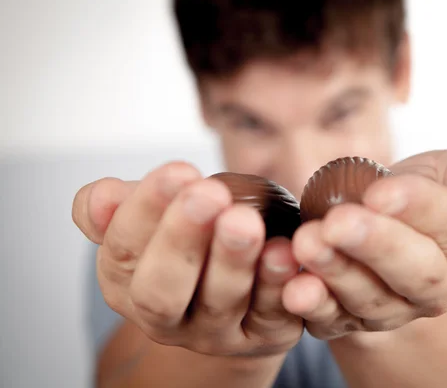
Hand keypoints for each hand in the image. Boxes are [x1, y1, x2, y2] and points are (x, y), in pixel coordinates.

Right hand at [73, 162, 302, 356]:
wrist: (236, 293)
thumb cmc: (188, 243)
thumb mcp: (148, 222)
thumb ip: (118, 207)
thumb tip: (101, 196)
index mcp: (127, 284)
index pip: (123, 250)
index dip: (146, 209)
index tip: (178, 170)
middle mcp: (165, 317)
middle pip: (161, 291)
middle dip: (182, 240)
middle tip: (208, 195)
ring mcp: (215, 333)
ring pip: (220, 303)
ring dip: (232, 261)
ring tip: (245, 220)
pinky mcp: (262, 336)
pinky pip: (270, 315)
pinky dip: (277, 284)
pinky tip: (284, 251)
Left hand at [281, 150, 446, 340]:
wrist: (381, 229)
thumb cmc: (416, 195)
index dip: (417, 207)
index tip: (381, 192)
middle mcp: (436, 288)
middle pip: (413, 271)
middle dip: (375, 246)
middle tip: (339, 222)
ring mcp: (392, 310)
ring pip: (367, 296)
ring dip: (336, 271)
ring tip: (307, 242)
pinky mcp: (348, 322)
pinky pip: (331, 320)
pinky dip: (312, 306)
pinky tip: (293, 289)